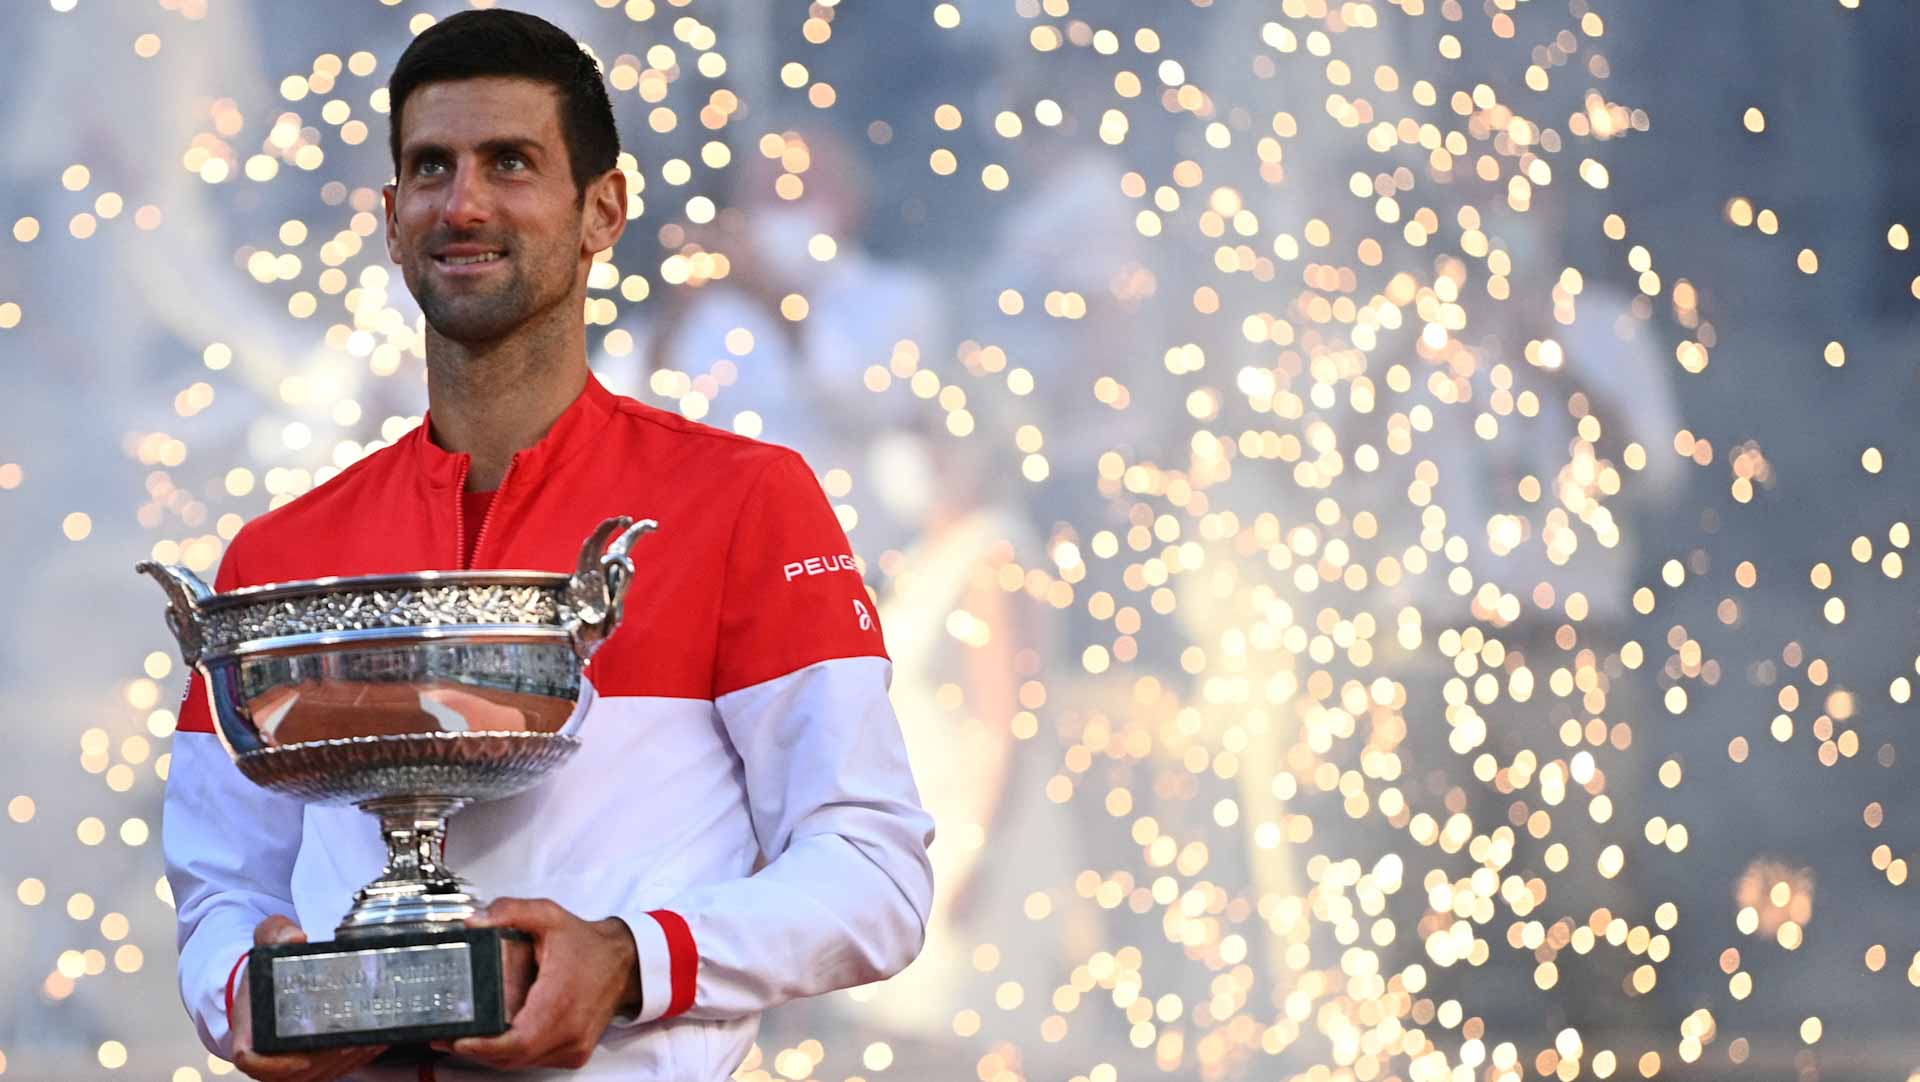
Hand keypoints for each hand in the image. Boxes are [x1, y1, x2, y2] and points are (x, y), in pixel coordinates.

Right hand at [231, 915, 388, 1081]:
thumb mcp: (267, 941)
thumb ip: (276, 931)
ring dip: (348, 1057)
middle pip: (300, 1069)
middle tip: (356, 1035)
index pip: (252, 1059)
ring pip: (322, 1071)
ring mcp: (292, 1067)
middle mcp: (269, 1056)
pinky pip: (339, 1069)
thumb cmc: (267, 971)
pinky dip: (359, 1056)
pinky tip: (377, 1038)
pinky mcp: (315, 1068)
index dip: (275, 1063)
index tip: (303, 1055)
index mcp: (249, 1032)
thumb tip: (295, 936)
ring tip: (371, 1034)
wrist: (270, 988)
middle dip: (330, 1054)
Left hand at [443, 898, 641, 1070]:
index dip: (485, 1046)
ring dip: (495, 1054)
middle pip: (514, 1056)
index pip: (519, 1039)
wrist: (624, 962)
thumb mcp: (548, 916)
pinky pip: (537, 1061)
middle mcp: (570, 1029)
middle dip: (479, 1050)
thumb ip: (510, 911)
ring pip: (523, 1062)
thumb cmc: (587, 944)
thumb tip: (475, 921)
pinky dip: (516, 1054)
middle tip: (449, 1037)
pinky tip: (499, 1040)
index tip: (459, 1040)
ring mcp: (574, 1045)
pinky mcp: (576, 1053)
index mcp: (560, 999)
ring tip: (466, 1039)